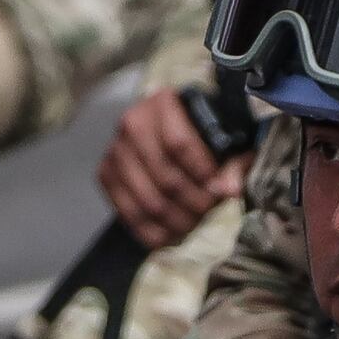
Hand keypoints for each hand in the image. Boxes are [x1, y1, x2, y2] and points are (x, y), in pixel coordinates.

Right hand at [99, 85, 249, 247]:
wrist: (169, 128)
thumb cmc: (204, 132)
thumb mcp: (228, 139)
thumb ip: (232, 163)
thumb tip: (229, 191)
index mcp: (164, 104)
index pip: (179, 144)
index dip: (202, 173)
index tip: (219, 191)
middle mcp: (133, 123)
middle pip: (165, 177)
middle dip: (192, 203)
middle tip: (209, 210)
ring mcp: (115, 150)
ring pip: (148, 200)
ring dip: (175, 220)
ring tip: (194, 223)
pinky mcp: (106, 174)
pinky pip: (128, 213)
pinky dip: (153, 231)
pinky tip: (172, 233)